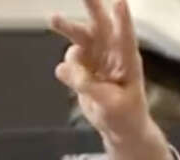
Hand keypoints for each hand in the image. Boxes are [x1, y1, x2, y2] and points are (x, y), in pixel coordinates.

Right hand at [51, 0, 154, 147]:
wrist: (118, 126)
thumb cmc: (125, 114)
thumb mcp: (112, 105)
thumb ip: (90, 86)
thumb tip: (66, 70)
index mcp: (127, 61)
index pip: (125, 37)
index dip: (122, 20)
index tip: (120, 2)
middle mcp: (110, 53)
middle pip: (99, 25)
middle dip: (92, 6)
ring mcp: (94, 58)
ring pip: (78, 38)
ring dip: (66, 27)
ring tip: (53, 19)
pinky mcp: (81, 68)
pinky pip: (68, 63)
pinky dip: (67, 71)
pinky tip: (74, 83)